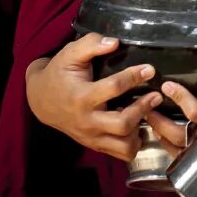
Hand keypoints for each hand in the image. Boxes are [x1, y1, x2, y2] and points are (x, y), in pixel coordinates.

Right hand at [25, 33, 163, 160]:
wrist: (41, 100)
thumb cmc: (59, 73)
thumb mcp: (70, 53)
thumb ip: (91, 44)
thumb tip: (115, 42)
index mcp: (82, 96)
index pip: (114, 88)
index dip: (134, 77)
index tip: (150, 69)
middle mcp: (87, 121)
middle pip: (122, 124)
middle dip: (142, 109)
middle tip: (155, 96)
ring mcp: (91, 136)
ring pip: (124, 146)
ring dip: (140, 131)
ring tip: (146, 114)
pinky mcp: (94, 144)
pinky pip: (120, 154)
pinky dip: (133, 144)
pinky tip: (138, 127)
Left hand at [149, 37, 196, 156]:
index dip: (183, 101)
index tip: (166, 85)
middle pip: (186, 141)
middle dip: (162, 126)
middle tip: (144, 107)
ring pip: (187, 153)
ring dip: (166, 138)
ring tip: (148, 120)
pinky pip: (195, 155)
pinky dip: (178, 147)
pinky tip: (165, 135)